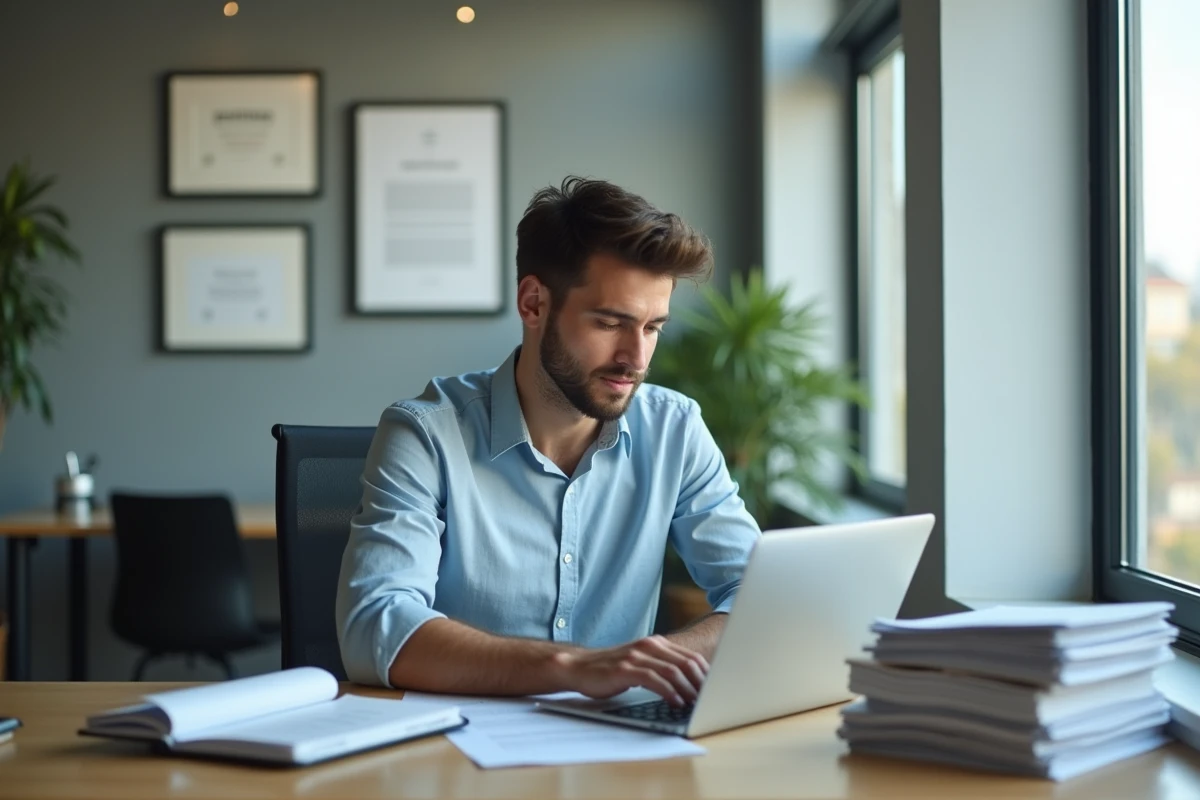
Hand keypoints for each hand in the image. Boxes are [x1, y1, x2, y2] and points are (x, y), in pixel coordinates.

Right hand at [552, 635, 709, 705]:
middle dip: (701, 683)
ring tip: (696, 704)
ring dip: (688, 689)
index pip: (689, 657)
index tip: (714, 690)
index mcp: (655, 643)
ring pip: (673, 671)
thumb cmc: (611, 670)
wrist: (579, 667)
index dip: (705, 674)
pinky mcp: (626, 669)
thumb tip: (688, 685)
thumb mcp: (640, 664)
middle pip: (686, 662)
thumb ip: (660, 668)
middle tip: (709, 700)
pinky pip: (654, 680)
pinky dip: (669, 692)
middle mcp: (648, 646)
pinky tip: (676, 702)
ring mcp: (637, 656)